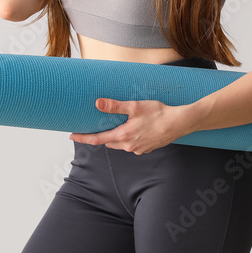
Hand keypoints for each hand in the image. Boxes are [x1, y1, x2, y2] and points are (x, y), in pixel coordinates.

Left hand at [69, 97, 193, 154]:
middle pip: (108, 142)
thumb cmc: (158, 113)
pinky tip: (134, 128)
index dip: (83, 138)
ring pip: (120, 144)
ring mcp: (138, 149)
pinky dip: (128, 138)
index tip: (72, 136)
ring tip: (117, 124)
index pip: (97, 139)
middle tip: (95, 125)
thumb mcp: (135, 107)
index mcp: (123, 136)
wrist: (179, 123)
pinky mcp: (147, 148)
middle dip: (101, 135)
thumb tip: (97, 103)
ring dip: (116, 136)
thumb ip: (115, 106)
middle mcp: (129, 146)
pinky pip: (132, 144)